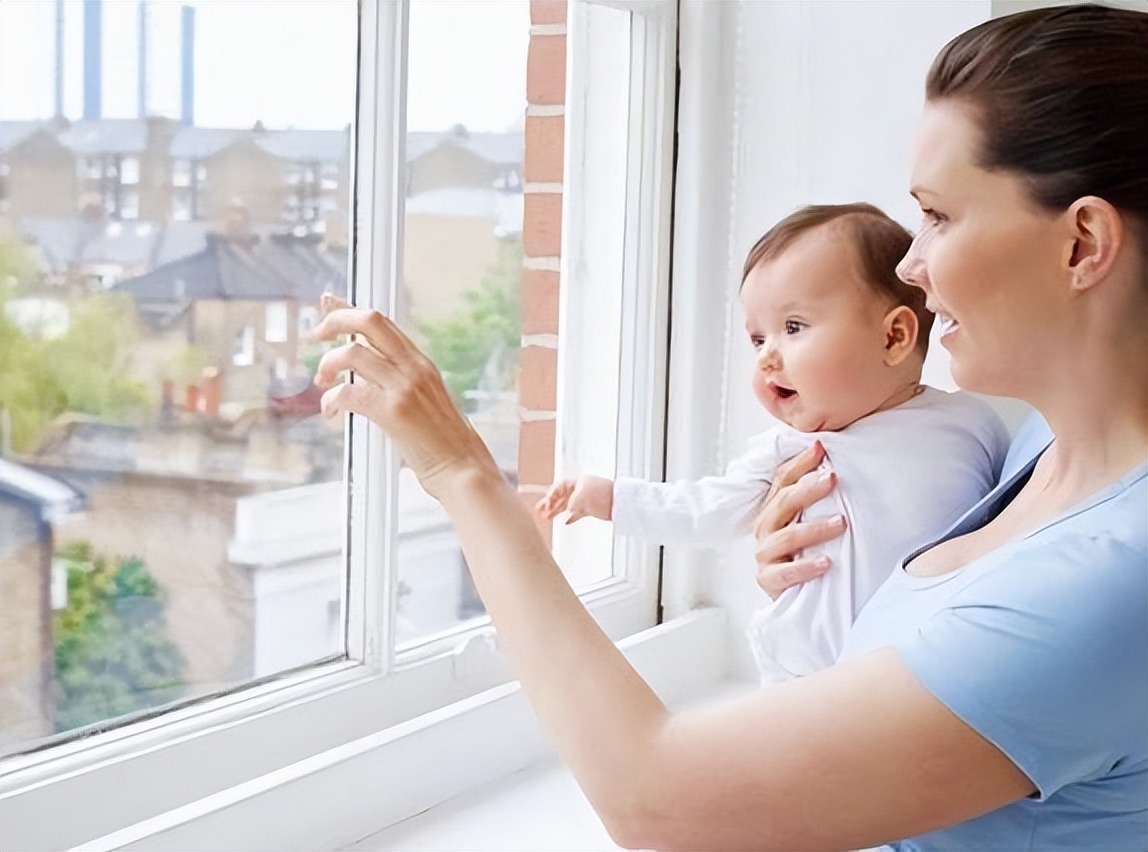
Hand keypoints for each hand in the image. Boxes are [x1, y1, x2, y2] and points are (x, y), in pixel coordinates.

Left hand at [312, 296, 501, 498]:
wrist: (463, 469)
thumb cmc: (444, 444)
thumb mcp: (426, 402)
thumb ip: (400, 384)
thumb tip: (367, 380)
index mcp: (422, 364)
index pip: (382, 322)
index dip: (350, 309)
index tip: (327, 304)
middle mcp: (414, 368)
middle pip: (370, 321)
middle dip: (336, 320)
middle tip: (316, 335)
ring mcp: (405, 387)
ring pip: (353, 353)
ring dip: (328, 365)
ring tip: (323, 383)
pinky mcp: (394, 411)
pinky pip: (349, 392)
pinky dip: (331, 400)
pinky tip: (330, 413)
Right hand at [535, 476, 613, 523]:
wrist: (622, 502)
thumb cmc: (604, 495)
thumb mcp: (585, 497)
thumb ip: (573, 503)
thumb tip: (567, 512)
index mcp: (578, 482)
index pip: (560, 487)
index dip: (552, 495)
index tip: (547, 504)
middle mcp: (580, 490)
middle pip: (561, 496)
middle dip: (549, 503)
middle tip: (538, 510)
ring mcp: (585, 500)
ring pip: (567, 505)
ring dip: (556, 511)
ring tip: (546, 518)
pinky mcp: (590, 509)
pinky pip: (577, 514)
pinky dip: (571, 518)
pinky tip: (565, 522)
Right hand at [752, 440, 845, 598]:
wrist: (796, 595)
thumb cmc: (806, 551)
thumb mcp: (812, 519)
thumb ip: (818, 497)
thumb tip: (839, 466)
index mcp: (775, 507)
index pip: (783, 478)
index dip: (801, 462)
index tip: (821, 448)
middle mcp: (767, 526)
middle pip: (784, 501)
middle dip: (809, 488)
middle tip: (833, 479)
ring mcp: (766, 553)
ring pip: (787, 536)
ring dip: (815, 528)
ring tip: (841, 523)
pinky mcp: (768, 578)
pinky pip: (785, 572)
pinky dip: (805, 567)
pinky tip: (825, 563)